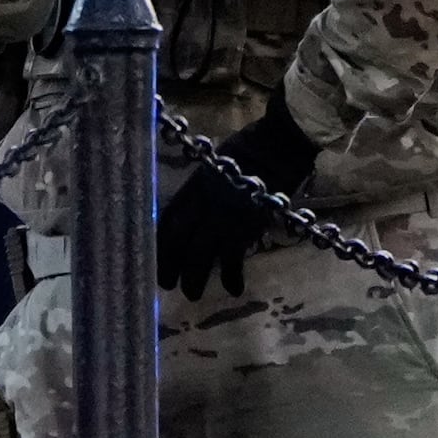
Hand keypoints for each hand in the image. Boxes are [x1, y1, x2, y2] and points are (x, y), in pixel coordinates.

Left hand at [157, 100, 317, 299]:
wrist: (282, 143)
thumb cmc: (252, 147)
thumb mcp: (217, 164)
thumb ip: (204, 187)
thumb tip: (197, 207)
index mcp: (193, 184)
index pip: (168, 217)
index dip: (159, 241)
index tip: (154, 257)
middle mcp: (203, 201)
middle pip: (177, 239)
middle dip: (169, 264)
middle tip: (166, 284)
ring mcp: (223, 214)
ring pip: (200, 253)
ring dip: (194, 276)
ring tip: (192, 294)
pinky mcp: (247, 225)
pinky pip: (233, 257)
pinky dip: (231, 275)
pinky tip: (234, 289)